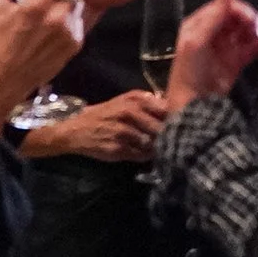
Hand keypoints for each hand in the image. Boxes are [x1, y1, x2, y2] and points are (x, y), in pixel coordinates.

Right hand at [25, 89, 168, 162]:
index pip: (167, 110)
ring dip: (158, 148)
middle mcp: (130, 114)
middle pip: (162, 128)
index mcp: (136, 100)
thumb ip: (150, 102)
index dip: (177, 119)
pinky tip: (146, 154)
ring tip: (162, 149)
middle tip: (174, 141)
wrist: (75, 129)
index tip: (183, 125)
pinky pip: (141, 155)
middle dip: (169, 136)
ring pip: (152, 143)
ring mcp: (123, 132)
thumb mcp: (126, 100)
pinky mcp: (117, 149)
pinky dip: (146, 156)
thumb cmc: (106, 113)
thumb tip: (174, 108)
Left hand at [166, 0, 257, 109]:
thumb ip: (214, 16)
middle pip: (239, 16)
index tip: (250, 19)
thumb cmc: (191, 71)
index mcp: (200, 24)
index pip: (224, 7)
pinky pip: (255, 46)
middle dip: (252, 19)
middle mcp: (214, 32)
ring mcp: (227, 46)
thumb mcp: (197, 42)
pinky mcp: (238, 60)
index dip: (239, 9)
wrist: (195, 105)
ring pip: (249, 29)